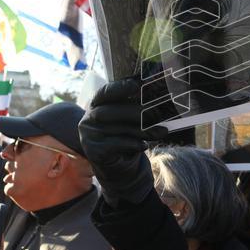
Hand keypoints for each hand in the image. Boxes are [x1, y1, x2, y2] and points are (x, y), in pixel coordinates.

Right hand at [78, 78, 154, 204]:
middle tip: (158, 114)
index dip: (119, 87)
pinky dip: (134, 144)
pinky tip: (144, 145)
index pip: (105, 93)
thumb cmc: (123, 135)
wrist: (115, 164)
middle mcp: (89, 119)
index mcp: (96, 105)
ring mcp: (89, 135)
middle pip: (113, 111)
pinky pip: (117, 144)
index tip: (136, 84)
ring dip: (143, 131)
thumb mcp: (126, 120)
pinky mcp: (94, 151)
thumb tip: (157, 104)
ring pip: (119, 129)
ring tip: (160, 132)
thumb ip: (134, 109)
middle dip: (138, 113)